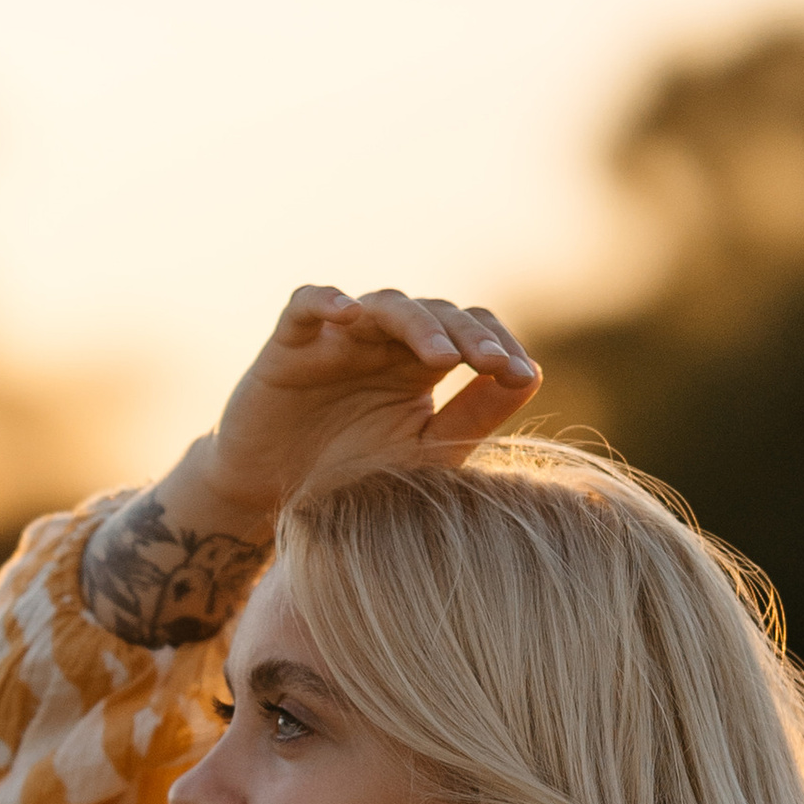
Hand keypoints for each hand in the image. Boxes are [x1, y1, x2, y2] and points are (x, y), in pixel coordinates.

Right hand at [203, 285, 540, 520]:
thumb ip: (474, 416)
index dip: (497, 345)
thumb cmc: (349, 478)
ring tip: (441, 356)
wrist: (270, 502)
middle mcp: (384, 342)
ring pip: (384, 305)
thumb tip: (533, 375)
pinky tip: (347, 312)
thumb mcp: (423, 452)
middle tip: (491, 365)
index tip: (520, 376)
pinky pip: (306, 305)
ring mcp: (338, 337)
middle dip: (468, 336)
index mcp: (420, 364)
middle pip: (436, 314)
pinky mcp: (290, 344)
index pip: (469, 332)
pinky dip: (325, 300)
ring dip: (416, 324)